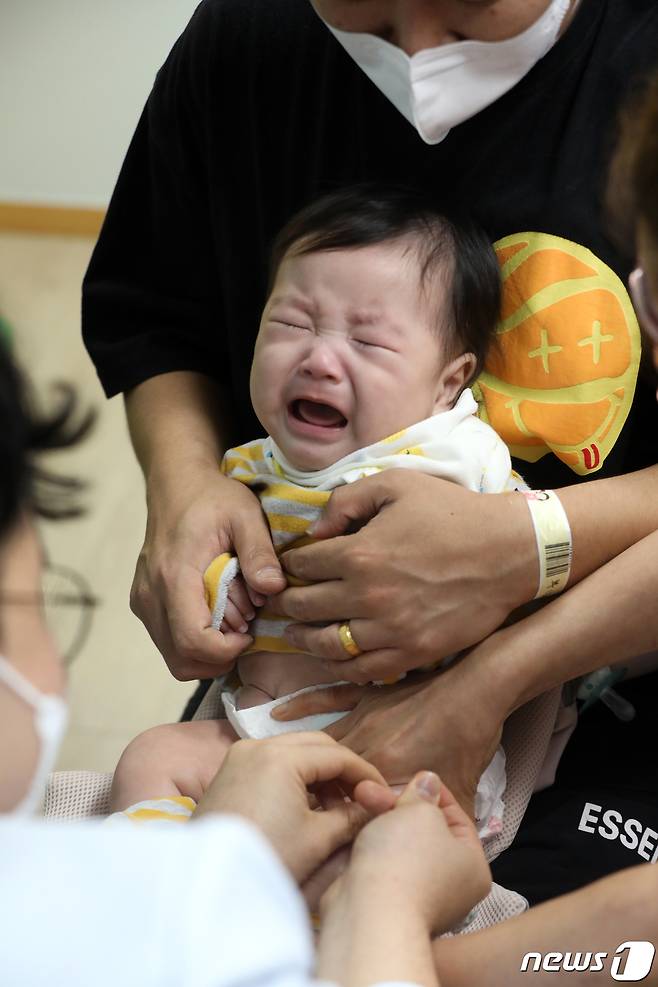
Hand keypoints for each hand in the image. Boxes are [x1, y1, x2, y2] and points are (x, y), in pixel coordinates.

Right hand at [130, 466, 286, 679]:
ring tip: (234, 621)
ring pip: (174, 656)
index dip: (227, 651)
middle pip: (181, 659)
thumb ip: (259, 552)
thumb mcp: (245, 514)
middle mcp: (150, 595)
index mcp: (174, 576)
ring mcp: (143, 601)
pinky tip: (219, 615)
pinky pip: (169, 641)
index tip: (251, 633)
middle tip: (246, 631)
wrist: (176, 483)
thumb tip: (274, 589)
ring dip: (209, 652)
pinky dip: (196, 641)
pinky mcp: (144, 603)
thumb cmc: (212, 497)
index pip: (192, 640)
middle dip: (220, 657)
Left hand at [193, 733, 389, 882]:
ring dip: (319, 774)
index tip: (384, 795)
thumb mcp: (318, 839)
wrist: (209, 884)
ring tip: (336, 809)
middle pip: (316, 745)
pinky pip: (272, 762)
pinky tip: (307, 806)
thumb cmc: (266, 859)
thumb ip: (353, 816)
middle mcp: (258, 745)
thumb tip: (379, 805)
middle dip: (343, 770)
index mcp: (281, 756)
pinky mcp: (229, 771)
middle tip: (362, 799)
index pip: (338, 755)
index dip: (366, 774)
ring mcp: (239, 756)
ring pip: (294, 751)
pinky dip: (295, 777)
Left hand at [269, 470, 534, 682]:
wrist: (508, 552)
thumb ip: (347, 500)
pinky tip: (330, 658)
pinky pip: (361, 669)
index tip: (287, 567)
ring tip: (293, 633)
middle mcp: (367, 595)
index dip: (288, 565)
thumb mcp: (396, 485)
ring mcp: (390, 629)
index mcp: (359, 552)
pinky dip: (338, 666)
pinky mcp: (412, 653)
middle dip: (285, 603)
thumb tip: (313, 530)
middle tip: (277, 602)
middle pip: (304, 607)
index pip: (301, 565)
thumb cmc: (451, 512)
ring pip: (326, 644)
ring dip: (302, 638)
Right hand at [272, 658, 505, 815]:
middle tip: (297, 811)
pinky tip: (275, 713)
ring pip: (322, 742)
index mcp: (385, 774)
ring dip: (302, 759)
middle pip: (329, 776)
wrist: (477, 690)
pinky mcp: (365, 696)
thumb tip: (433, 853)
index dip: (336, 823)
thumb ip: (438, 825)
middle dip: (314, 795)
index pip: (351, 805)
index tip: (323, 835)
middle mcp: (365, 746)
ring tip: (279, 778)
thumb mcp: (461, 795)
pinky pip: (326, 698)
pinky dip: (301, 705)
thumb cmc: (470, 741)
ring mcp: (362, 717)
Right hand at [335, 772, 491, 933]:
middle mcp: (451, 885)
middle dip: (397, 804)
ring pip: (400, 844)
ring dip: (380, 819)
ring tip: (359, 797)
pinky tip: (356, 824)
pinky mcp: (388, 902)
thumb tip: (428, 782)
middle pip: (425, 830)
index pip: (458, 819)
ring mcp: (418, 897)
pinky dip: (371, 843)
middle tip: (373, 789)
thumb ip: (424, 794)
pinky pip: (383, 863)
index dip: (433, 792)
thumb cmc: (406, 860)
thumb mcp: (420, 812)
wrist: (370, 915)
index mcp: (473, 866)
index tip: (412, 778)